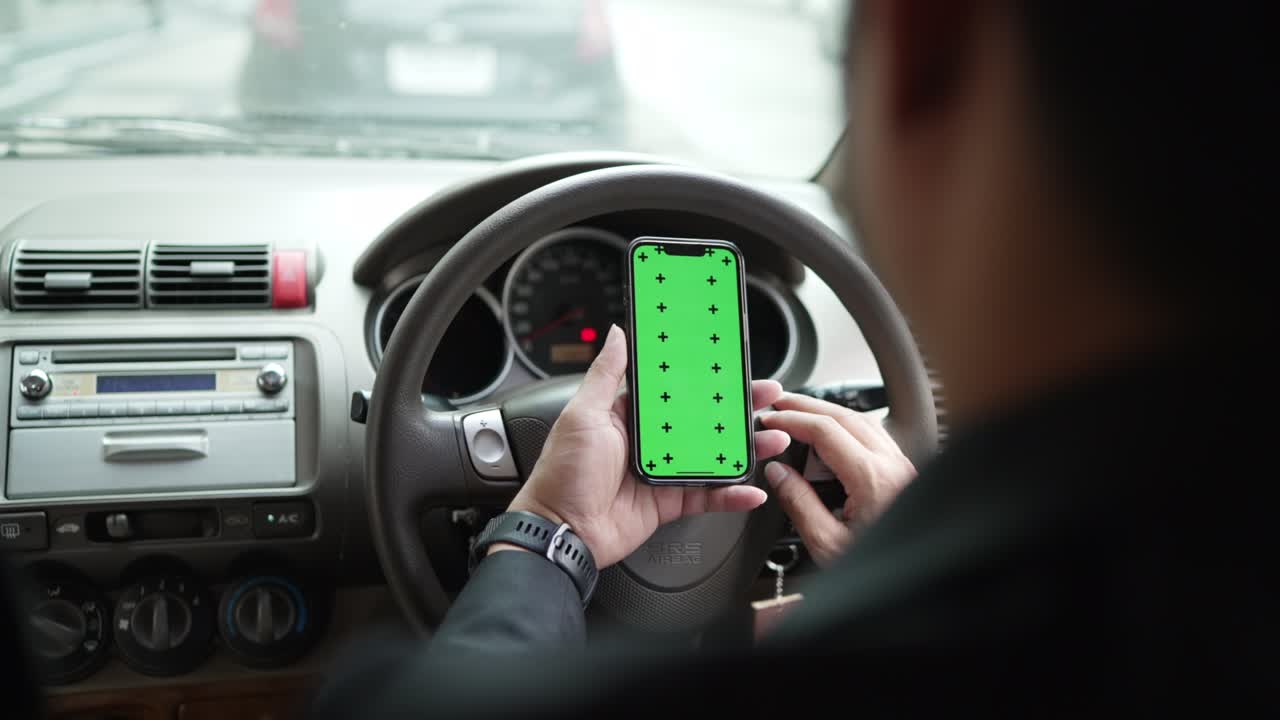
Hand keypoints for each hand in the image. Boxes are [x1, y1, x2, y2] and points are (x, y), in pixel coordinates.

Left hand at [505, 325, 791, 567]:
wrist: (561, 531)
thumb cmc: (562, 473)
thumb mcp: (582, 414)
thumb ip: (606, 374)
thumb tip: (617, 334)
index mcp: (630, 415)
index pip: (677, 389)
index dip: (706, 378)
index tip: (733, 366)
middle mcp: (650, 442)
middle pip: (704, 420)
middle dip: (739, 410)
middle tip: (769, 398)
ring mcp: (663, 473)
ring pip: (714, 456)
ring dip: (746, 448)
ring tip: (773, 439)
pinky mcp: (670, 504)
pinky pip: (708, 497)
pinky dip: (733, 495)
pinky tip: (754, 490)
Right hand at [759, 394, 916, 565]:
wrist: (918, 586)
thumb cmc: (881, 570)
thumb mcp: (828, 544)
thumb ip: (799, 504)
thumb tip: (778, 474)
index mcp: (872, 479)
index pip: (825, 430)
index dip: (792, 420)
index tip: (770, 418)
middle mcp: (892, 466)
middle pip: (845, 416)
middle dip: (808, 406)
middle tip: (780, 403)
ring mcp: (903, 468)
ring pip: (863, 422)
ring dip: (829, 413)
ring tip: (801, 415)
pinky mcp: (905, 475)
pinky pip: (875, 437)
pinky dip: (848, 428)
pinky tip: (833, 436)